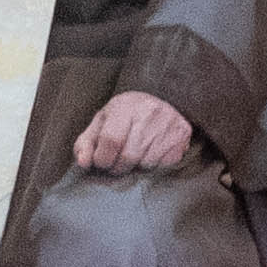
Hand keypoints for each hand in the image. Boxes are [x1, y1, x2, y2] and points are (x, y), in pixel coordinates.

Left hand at [75, 89, 199, 173]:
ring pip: (146, 164)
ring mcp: (168, 124)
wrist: (163, 99)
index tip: (101, 161)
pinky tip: (151, 153)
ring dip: (136, 167)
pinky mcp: (182, 136)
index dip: (102, 159)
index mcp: (125, 105)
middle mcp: (149, 112)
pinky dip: (154, 166)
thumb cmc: (127, 115)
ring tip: (135, 155)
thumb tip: (84, 163)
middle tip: (117, 162)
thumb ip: (87, 143)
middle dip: (118, 167)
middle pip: (128, 157)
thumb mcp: (102, 122)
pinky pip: (163, 165)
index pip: (110, 141)